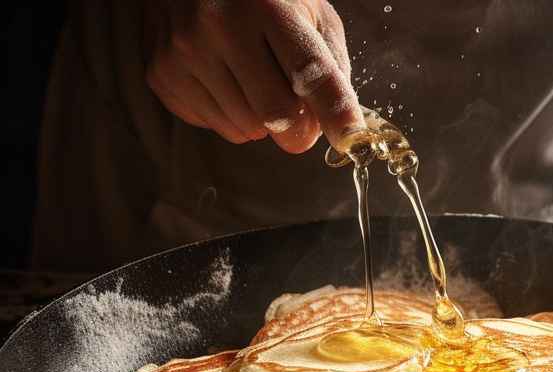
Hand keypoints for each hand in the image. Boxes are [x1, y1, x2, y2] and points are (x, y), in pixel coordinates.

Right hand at [142, 0, 363, 152]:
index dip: (335, 111)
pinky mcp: (162, 76)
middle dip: (299, 129)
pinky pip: (217, 128)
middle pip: (276, 115)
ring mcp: (185, 52)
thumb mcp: (307, 10)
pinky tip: (225, 80)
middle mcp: (220, 26)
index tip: (351, 139)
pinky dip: (231, 116)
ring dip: (263, 121)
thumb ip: (330, 64)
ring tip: (254, 81)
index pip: (309, 71)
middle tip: (302, 119)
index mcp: (267, 5)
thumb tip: (340, 122)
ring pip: (247, 129)